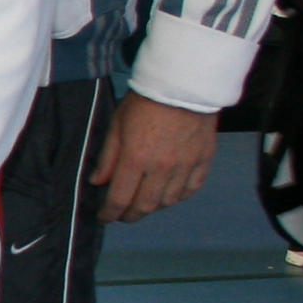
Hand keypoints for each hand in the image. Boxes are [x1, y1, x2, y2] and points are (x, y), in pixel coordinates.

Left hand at [91, 94, 218, 222]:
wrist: (183, 85)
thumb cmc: (145, 102)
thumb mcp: (117, 125)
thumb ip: (108, 157)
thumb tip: (98, 182)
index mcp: (136, 159)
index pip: (120, 199)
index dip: (109, 213)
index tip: (104, 217)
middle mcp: (162, 168)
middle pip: (146, 206)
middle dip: (130, 215)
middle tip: (123, 215)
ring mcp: (186, 166)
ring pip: (169, 201)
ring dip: (154, 207)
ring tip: (145, 203)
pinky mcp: (204, 160)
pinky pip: (192, 189)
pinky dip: (179, 197)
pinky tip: (170, 195)